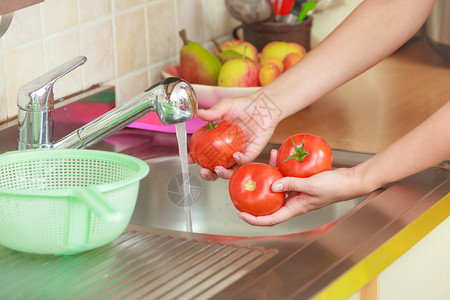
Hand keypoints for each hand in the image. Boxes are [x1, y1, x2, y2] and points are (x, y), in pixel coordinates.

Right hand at [192, 92, 281, 179]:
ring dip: (223, 173)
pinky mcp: (252, 153)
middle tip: (203, 170)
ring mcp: (240, 153)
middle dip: (208, 174)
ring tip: (217, 169)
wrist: (262, 106)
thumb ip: (213, 112)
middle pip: (216, 168)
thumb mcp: (225, 107)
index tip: (189, 158)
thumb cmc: (244, 106)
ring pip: (230, 170)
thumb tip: (198, 114)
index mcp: (218, 142)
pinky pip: (245, 160)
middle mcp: (228, 151)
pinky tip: (235, 156)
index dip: (196, 159)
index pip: (204, 154)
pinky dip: (240, 160)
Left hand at [239, 150, 363, 225]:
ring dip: (268, 176)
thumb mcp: (311, 185)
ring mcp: (296, 193)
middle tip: (242, 188)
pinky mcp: (300, 184)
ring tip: (262, 162)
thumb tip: (272, 185)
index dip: (255, 219)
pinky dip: (280, 168)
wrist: (349, 181)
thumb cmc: (334, 187)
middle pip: (269, 204)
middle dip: (255, 197)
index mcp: (295, 208)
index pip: (271, 219)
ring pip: (276, 187)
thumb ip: (292, 184)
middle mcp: (293, 203)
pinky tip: (276, 156)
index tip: (241, 214)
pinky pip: (285, 177)